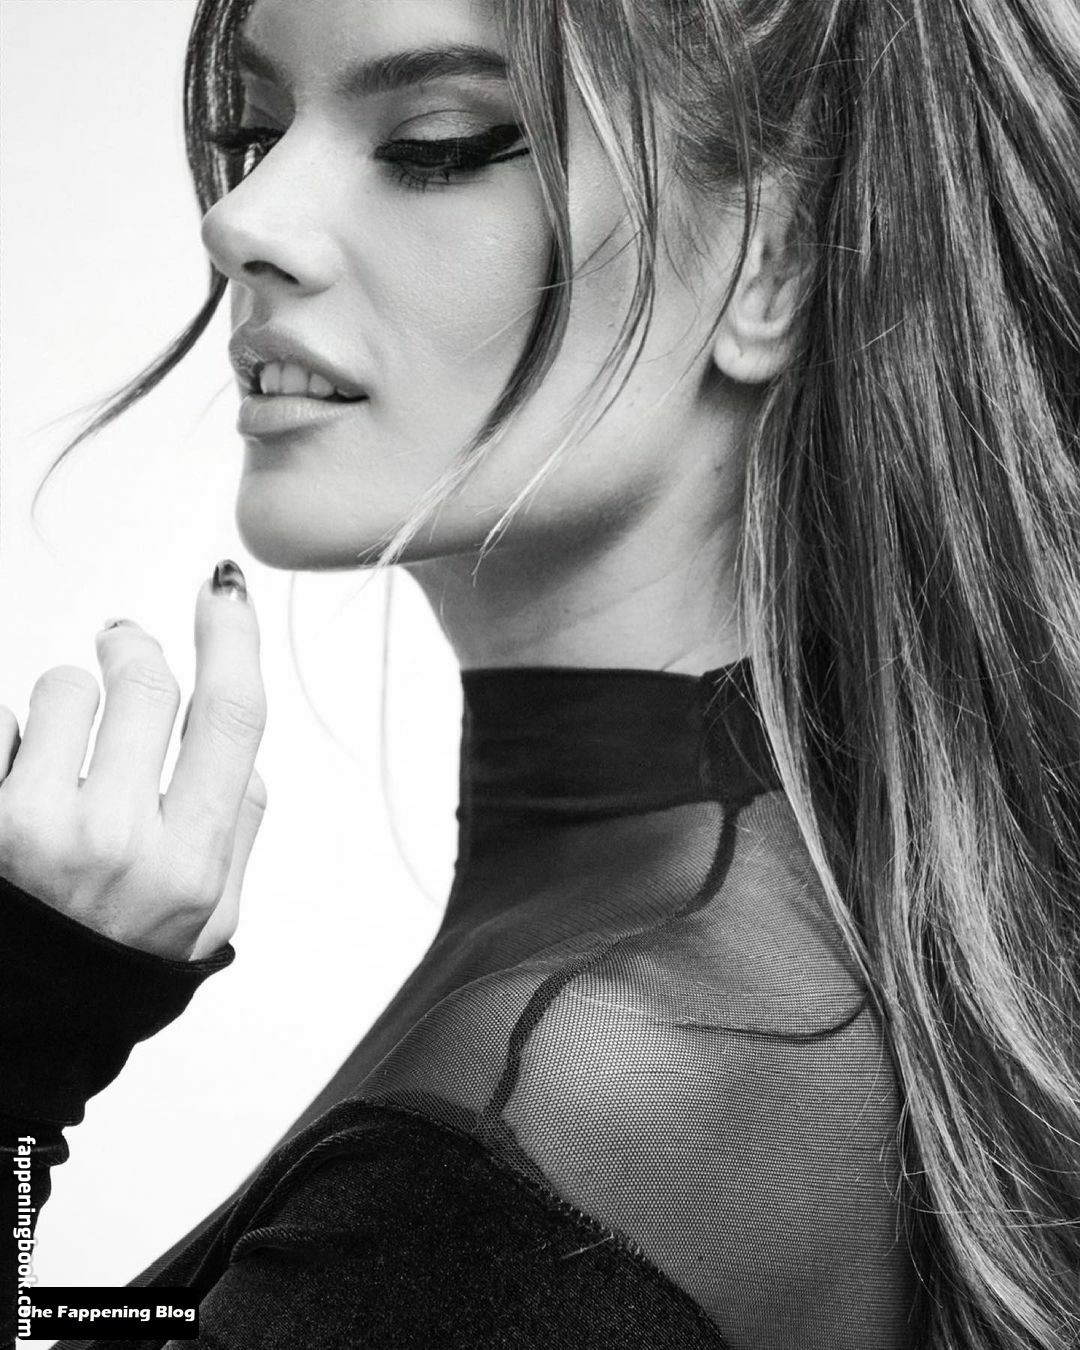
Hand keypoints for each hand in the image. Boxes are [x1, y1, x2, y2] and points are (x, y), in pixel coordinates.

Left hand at [0, 567, 266, 961]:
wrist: (17, 1030)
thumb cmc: (110, 966)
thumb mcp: (209, 923)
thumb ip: (241, 831)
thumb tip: (244, 754)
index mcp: (192, 863)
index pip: (231, 718)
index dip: (233, 637)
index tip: (222, 589)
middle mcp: (119, 842)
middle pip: (147, 683)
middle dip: (135, 650)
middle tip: (123, 648)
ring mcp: (35, 830)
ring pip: (64, 688)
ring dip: (68, 698)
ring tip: (61, 748)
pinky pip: (0, 719)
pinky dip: (12, 733)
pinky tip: (17, 775)